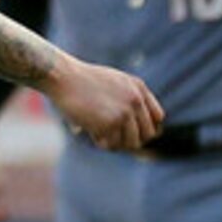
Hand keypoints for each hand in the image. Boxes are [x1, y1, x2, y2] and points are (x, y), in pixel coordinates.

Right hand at [46, 57, 164, 151]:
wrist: (63, 77)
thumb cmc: (82, 82)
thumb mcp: (114, 82)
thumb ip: (129, 98)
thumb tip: (143, 128)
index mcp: (138, 87)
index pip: (157, 117)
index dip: (145, 128)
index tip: (132, 133)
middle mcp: (136, 99)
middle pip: (147, 134)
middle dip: (131, 139)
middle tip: (113, 138)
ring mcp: (125, 112)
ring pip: (132, 143)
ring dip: (116, 143)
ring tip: (101, 135)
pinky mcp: (111, 123)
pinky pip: (112, 144)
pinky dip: (101, 142)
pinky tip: (90, 131)